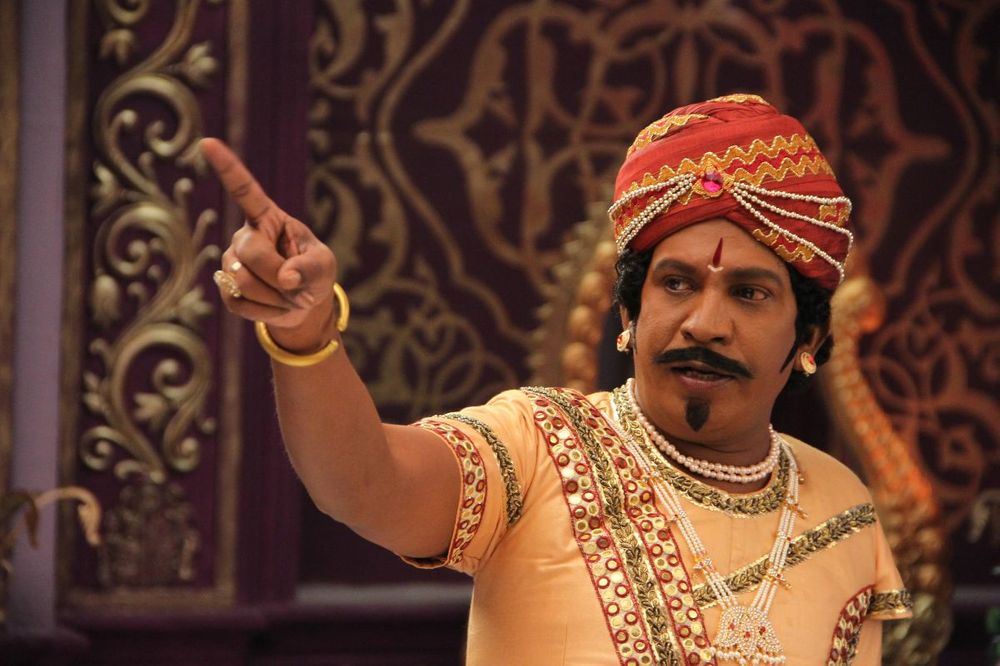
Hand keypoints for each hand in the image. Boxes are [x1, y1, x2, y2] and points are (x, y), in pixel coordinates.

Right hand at [201, 138, 337, 350]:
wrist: (303, 303)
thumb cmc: (314, 274)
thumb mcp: (324, 267)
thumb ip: (311, 270)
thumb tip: (286, 278)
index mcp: (267, 218)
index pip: (245, 190)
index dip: (227, 168)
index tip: (207, 142)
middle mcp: (243, 236)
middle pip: (253, 256)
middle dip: (281, 278)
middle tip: (298, 286)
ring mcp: (229, 262)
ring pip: (246, 283)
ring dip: (278, 298)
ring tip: (288, 295)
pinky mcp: (224, 289)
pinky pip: (241, 304)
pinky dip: (268, 312)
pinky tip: (275, 305)